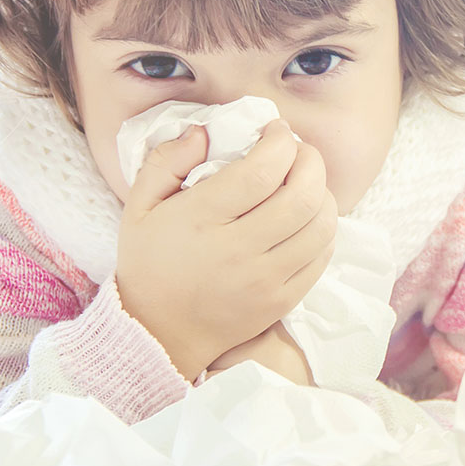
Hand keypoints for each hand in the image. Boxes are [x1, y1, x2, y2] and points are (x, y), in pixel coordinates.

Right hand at [115, 119, 336, 380]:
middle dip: (310, 161)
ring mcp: (266, 280)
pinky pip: (322, 256)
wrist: (158, 335)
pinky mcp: (283, 300)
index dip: (280, 142)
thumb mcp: (139, 206)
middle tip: (299, 151)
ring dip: (323, 192)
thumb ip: (167, 161)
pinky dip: (324, 228)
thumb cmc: (150, 262)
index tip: (276, 131)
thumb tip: (204, 131)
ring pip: (320, 225)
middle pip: (302, 195)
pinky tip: (307, 216)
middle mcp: (238, 251)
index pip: (262, 171)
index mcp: (201, 220)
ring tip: (306, 181)